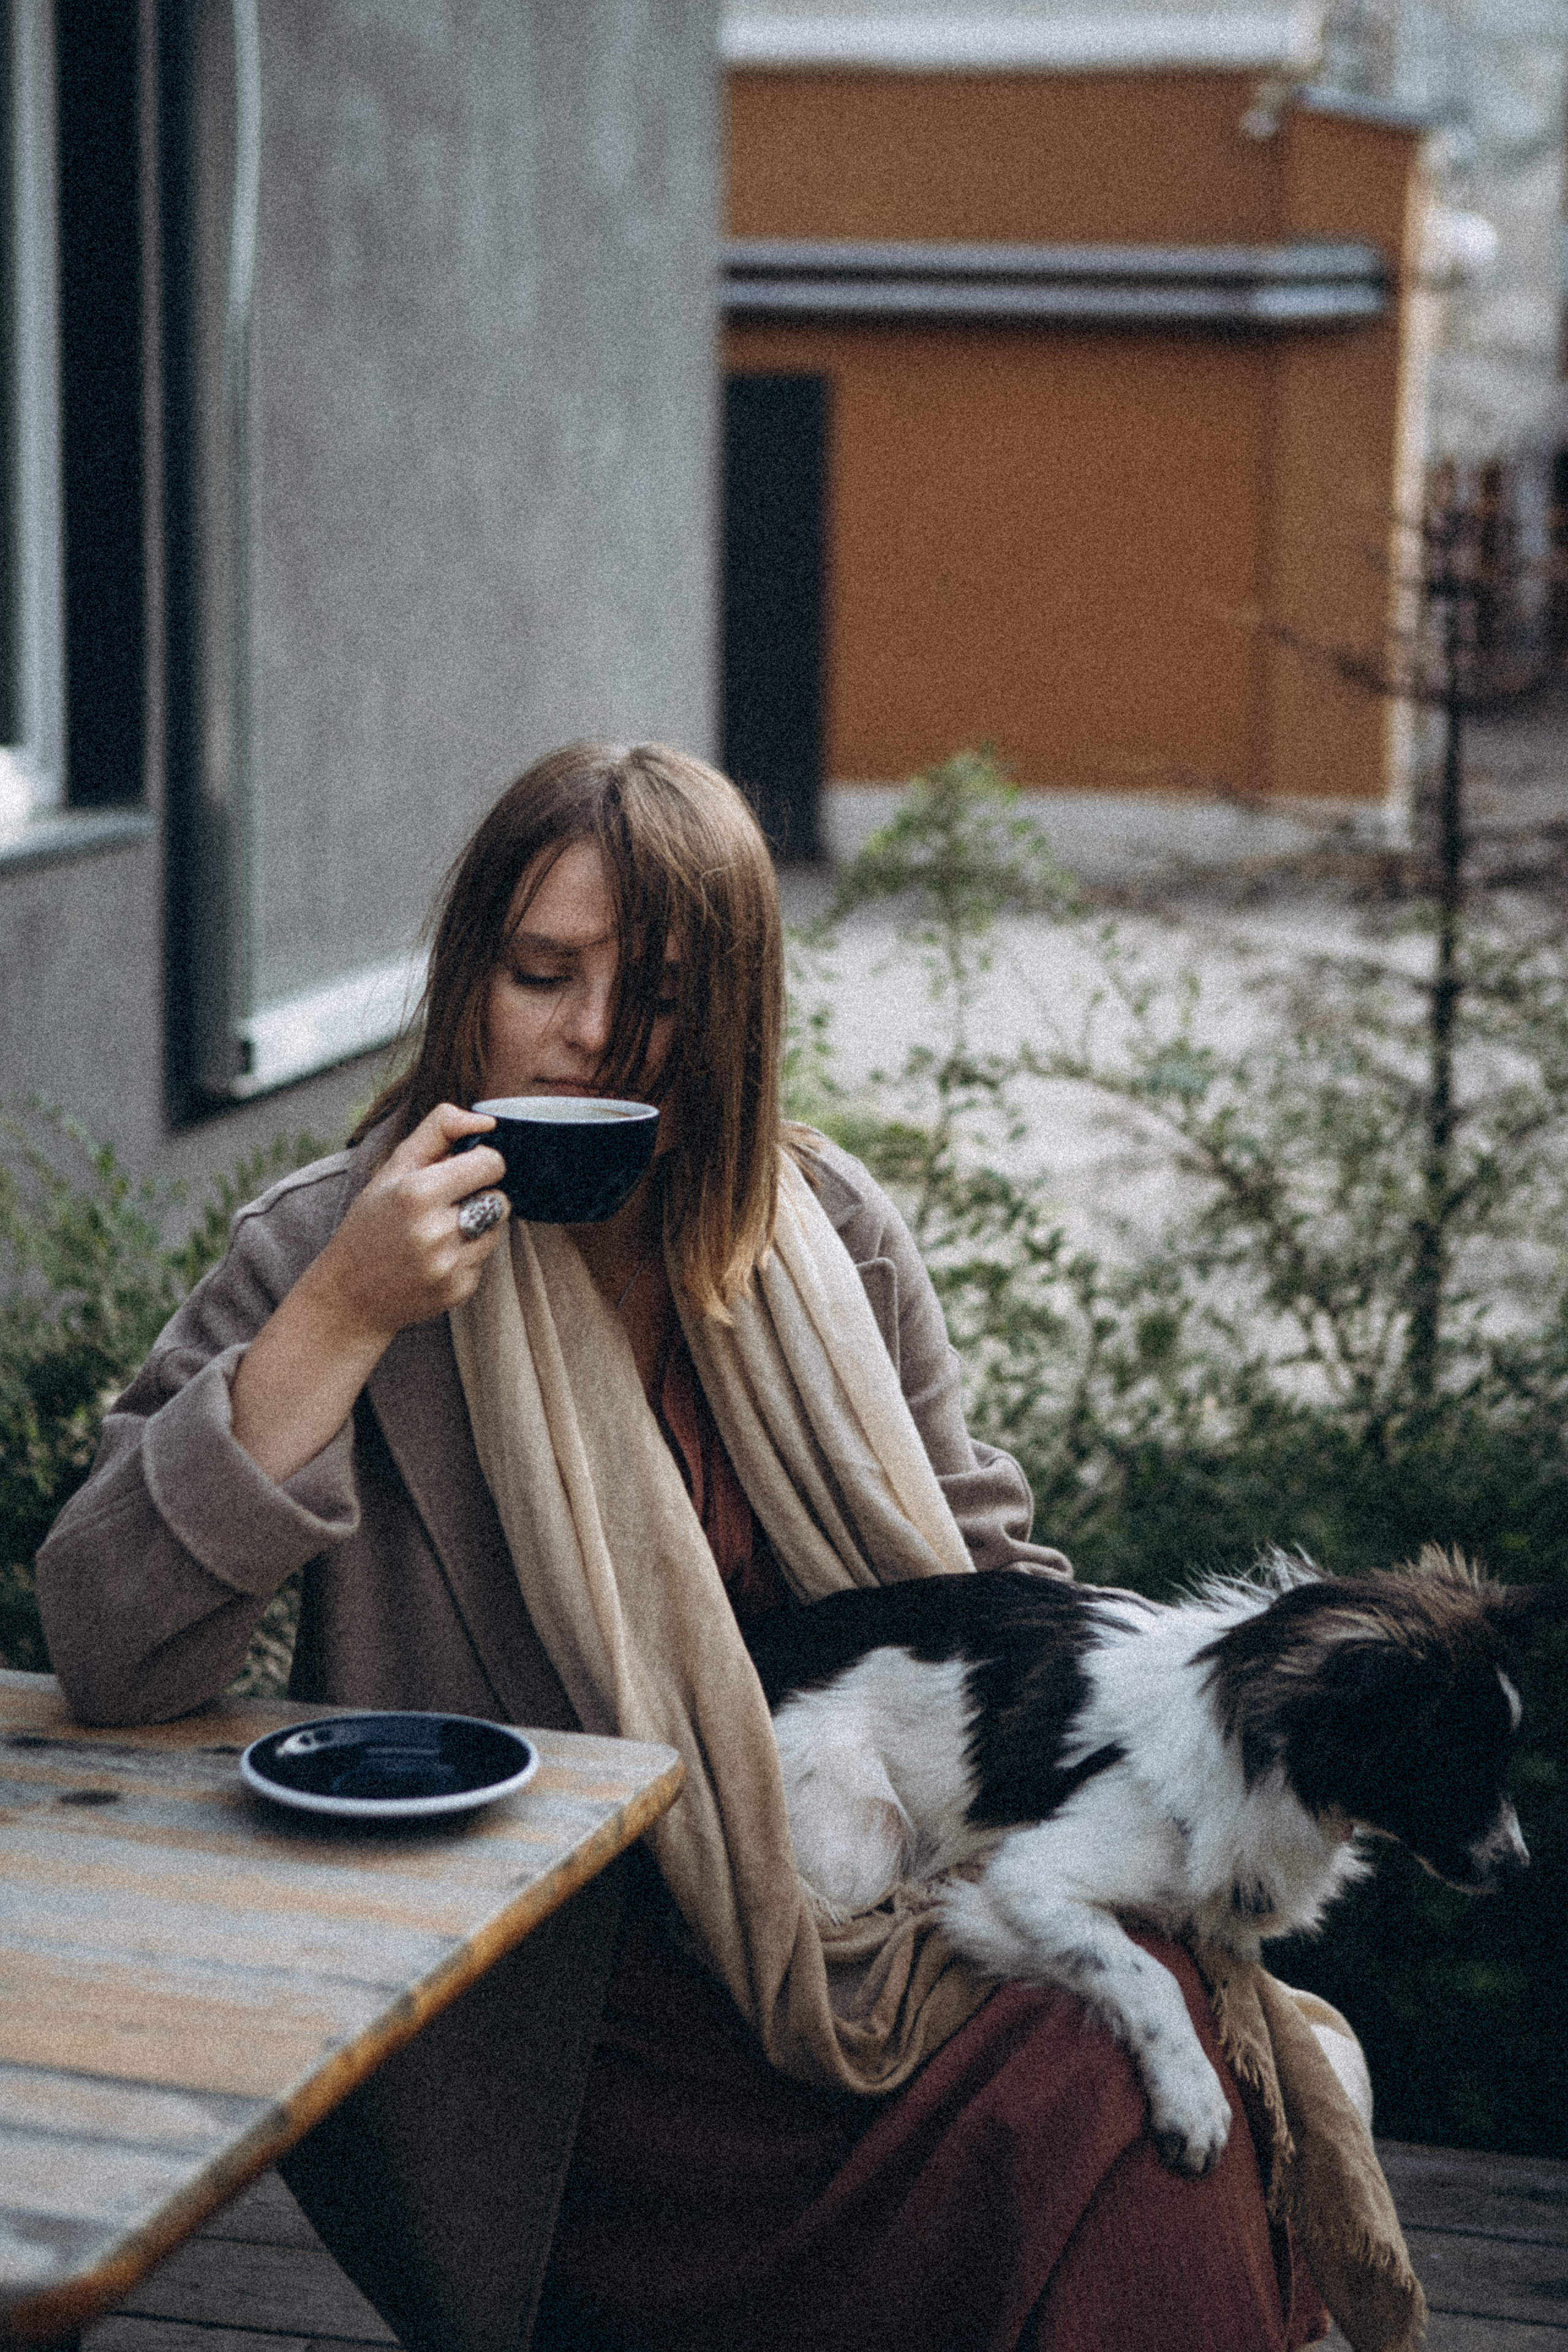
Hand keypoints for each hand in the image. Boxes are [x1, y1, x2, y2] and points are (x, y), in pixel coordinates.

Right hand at [231, 1106, 509, 1482]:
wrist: (349, 1294)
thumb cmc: (372, 1221)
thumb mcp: (392, 1168)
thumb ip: (438, 1130)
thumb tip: (486, 1121)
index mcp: (418, 1193)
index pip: (492, 1164)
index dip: (482, 1163)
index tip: (466, 1168)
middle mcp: (435, 1232)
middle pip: (500, 1199)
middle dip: (480, 1195)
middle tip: (447, 1203)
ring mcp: (448, 1266)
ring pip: (497, 1231)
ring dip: (477, 1226)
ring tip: (439, 1231)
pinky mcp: (458, 1291)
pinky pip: (485, 1261)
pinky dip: (467, 1256)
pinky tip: (436, 1258)